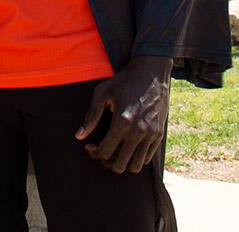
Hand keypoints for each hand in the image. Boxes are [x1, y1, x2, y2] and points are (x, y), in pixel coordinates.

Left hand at [75, 55, 171, 174]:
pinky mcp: (159, 134)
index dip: (94, 153)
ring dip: (123, 162)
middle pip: (119, 165)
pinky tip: (128, 146)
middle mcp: (138, 131)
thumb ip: (91, 116)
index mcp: (122, 121)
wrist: (152, 72)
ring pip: (135, 166)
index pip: (105, 152)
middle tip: (102, 150)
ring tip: (116, 151)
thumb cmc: (124, 80)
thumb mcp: (103, 93)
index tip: (90, 146)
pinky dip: (136, 158)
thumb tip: (79, 136)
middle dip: (107, 161)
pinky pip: (147, 158)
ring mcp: (151, 134)